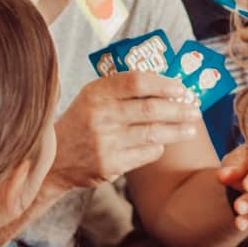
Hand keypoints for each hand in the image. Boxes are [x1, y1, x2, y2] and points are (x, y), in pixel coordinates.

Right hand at [48, 74, 201, 193]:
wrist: (52, 159)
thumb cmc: (81, 122)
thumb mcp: (92, 98)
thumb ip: (122, 90)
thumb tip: (167, 85)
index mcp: (95, 93)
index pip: (136, 81)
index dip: (163, 84)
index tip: (181, 88)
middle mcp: (99, 116)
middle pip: (150, 109)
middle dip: (178, 110)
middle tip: (195, 110)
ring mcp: (104, 142)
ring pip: (152, 134)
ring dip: (177, 131)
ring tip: (190, 129)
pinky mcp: (109, 165)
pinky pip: (145, 154)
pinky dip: (157, 148)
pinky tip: (162, 144)